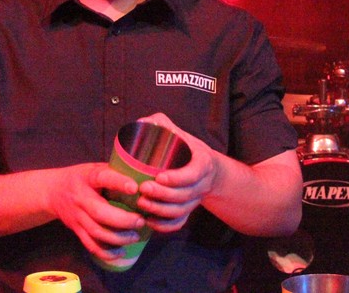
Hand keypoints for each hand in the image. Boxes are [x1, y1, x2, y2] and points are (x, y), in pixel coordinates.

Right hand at [48, 163, 145, 261]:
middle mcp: (80, 198)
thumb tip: (142, 176)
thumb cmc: (81, 178)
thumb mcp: (94, 168)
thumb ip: (114, 172)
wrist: (52, 191)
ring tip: (135, 236)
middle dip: (123, 220)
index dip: (118, 182)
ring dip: (118, 238)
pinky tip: (121, 251)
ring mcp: (77, 216)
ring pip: (97, 232)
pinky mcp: (76, 230)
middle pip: (100, 213)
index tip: (134, 188)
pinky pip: (91, 244)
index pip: (102, 178)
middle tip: (140, 221)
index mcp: (87, 178)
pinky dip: (107, 252)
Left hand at [133, 113, 219, 232]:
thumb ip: (161, 124)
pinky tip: (148, 220)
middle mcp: (202, 184)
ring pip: (180, 211)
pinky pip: (179, 223)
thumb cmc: (187, 148)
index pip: (193, 174)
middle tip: (142, 189)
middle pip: (184, 195)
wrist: (208, 170)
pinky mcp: (189, 211)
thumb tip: (141, 122)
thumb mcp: (179, 133)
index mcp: (203, 163)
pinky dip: (164, 225)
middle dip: (162, 195)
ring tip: (140, 203)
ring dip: (160, 211)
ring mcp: (196, 200)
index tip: (158, 176)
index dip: (176, 178)